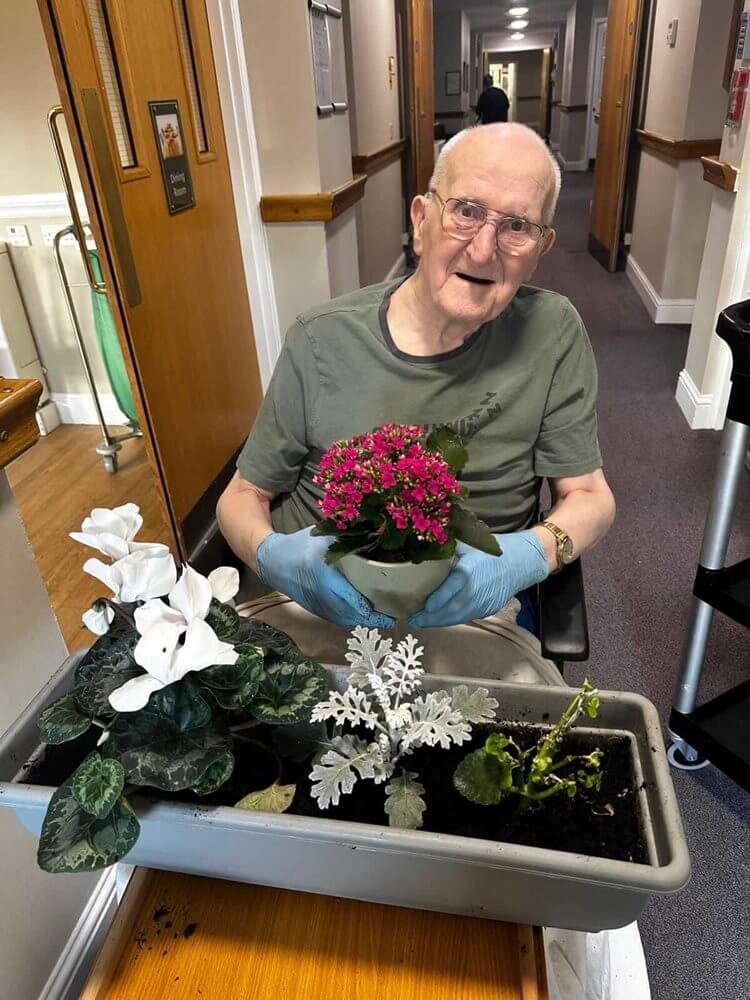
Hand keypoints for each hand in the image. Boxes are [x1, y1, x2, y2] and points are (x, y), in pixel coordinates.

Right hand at [256, 527, 394, 628]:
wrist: (273, 562)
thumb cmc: (300, 545)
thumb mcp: (322, 536)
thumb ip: (347, 537)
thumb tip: (377, 532)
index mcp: (325, 576)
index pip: (350, 596)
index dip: (369, 607)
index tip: (389, 610)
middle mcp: (322, 595)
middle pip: (352, 613)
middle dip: (375, 617)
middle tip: (397, 614)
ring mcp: (319, 606)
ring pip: (347, 619)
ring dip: (367, 621)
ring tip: (387, 617)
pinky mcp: (317, 611)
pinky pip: (339, 619)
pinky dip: (355, 619)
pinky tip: (369, 616)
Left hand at [408, 530, 549, 628]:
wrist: (521, 562)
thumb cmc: (491, 551)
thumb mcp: (469, 543)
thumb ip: (447, 546)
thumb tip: (423, 545)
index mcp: (470, 571)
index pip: (452, 588)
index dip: (438, 599)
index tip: (424, 607)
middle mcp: (476, 590)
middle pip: (452, 608)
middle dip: (431, 618)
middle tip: (412, 620)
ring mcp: (483, 602)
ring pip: (458, 617)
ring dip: (438, 622)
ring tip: (420, 623)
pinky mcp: (487, 609)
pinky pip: (466, 617)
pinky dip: (450, 620)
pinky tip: (438, 619)